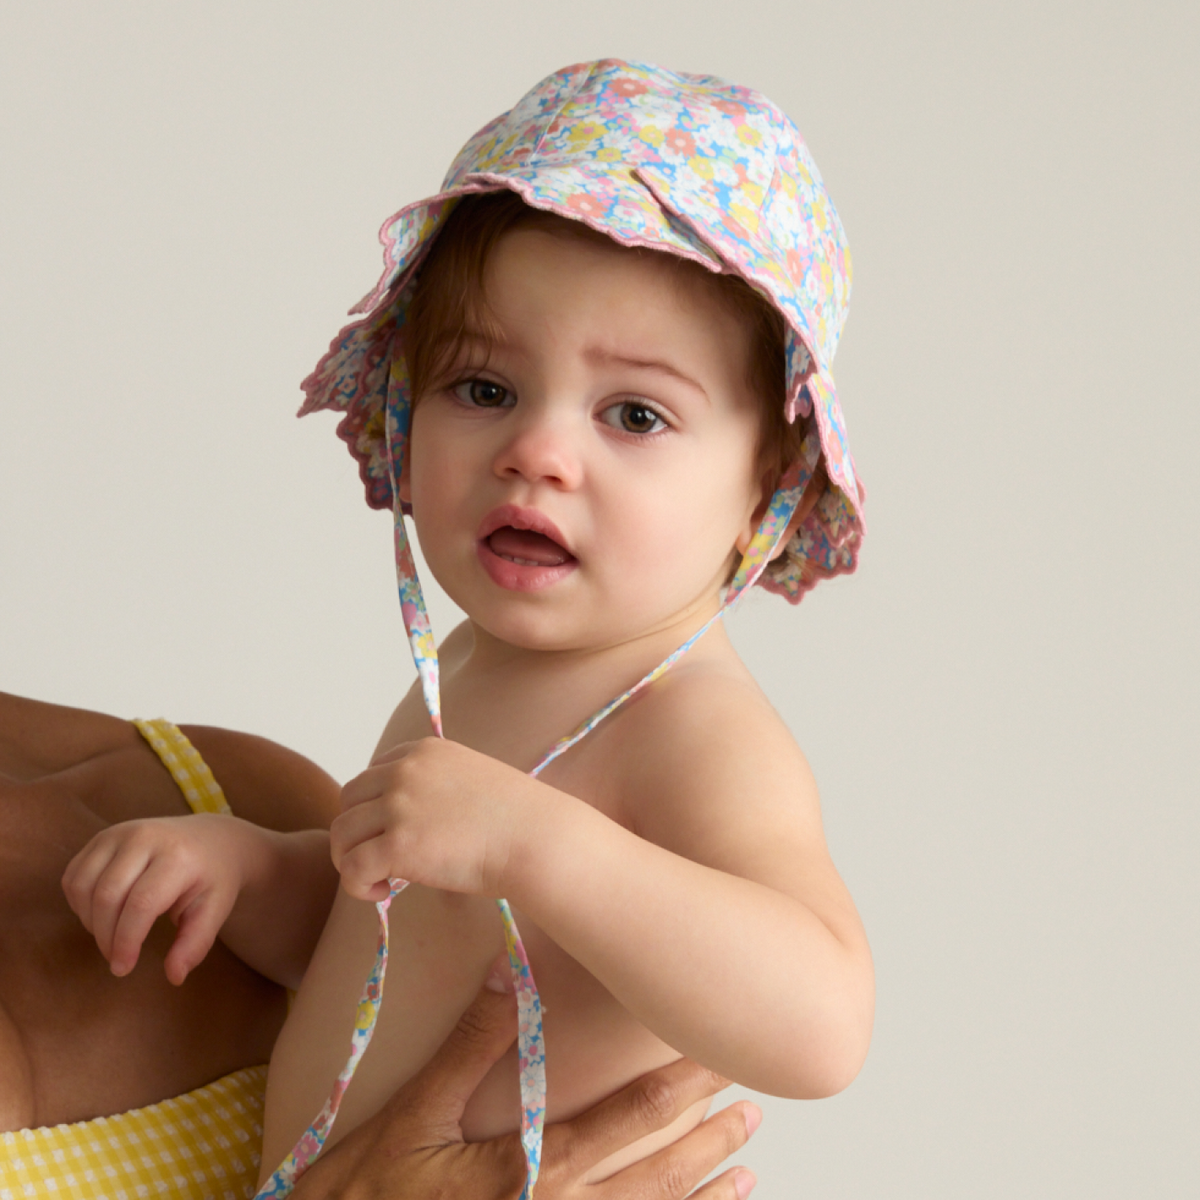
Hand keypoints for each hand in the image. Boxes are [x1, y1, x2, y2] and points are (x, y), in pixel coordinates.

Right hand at [61, 813, 252, 983]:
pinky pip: (73, 876)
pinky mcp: (101, 837)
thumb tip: (174, 977)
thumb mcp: (215, 910)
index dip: (126, 941)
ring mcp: (119, 833)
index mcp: (178, 855)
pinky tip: (101, 915)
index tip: (124, 968)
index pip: (141, 903)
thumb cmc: (213, 878)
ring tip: (113, 935)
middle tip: (118, 958)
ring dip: (90, 921)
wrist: (213, 839)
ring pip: (83, 886)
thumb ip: (195, 944)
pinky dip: (79, 904)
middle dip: (106, 937)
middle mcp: (146, 837)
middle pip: (107, 896)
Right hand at [290, 976, 758, 1199]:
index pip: (632, 1117)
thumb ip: (467, 1048)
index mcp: (534, 1169)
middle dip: (710, 1136)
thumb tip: (504, 966)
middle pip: (658, 1171)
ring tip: (748, 1168)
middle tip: (755, 1105)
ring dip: (704, 1192)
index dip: (682, 1085)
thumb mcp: (410, 1117)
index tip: (718, 1052)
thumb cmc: (363, 1195)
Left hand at [332, 739, 540, 900]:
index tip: (394, 834)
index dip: (374, 810)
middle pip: (349, 801)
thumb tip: (410, 820)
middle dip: (358, 833)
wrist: (537, 840)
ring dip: (351, 860)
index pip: (371, 775)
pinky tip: (383, 894)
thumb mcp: (471, 779)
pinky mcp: (398, 843)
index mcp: (423, 751)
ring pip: (341, 833)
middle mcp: (405, 770)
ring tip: (378, 881)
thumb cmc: (516, 820)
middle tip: (381, 862)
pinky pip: (351, 867)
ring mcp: (399, 805)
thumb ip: (436, 787)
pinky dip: (357, 886)